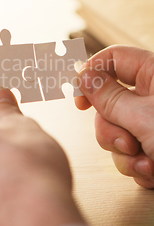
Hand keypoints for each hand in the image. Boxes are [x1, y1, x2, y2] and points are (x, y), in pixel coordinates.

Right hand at [76, 45, 153, 187]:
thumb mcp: (143, 118)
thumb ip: (107, 97)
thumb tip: (82, 74)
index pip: (113, 59)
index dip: (92, 75)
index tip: (79, 99)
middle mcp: (152, 96)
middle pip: (108, 102)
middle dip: (112, 130)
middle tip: (126, 142)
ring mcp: (152, 123)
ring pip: (116, 131)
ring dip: (126, 154)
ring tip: (148, 164)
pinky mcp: (153, 146)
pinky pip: (128, 152)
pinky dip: (137, 166)